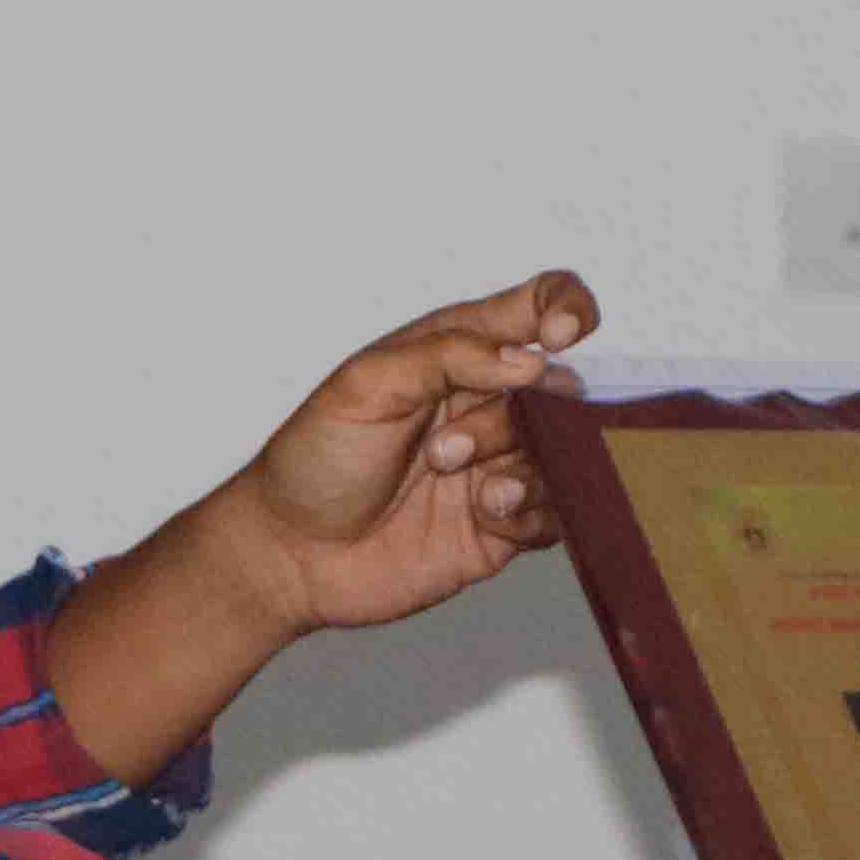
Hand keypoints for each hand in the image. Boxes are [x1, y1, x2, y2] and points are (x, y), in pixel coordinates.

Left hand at [209, 270, 596, 639]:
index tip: (557, 339)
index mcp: (457, 353)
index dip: (567, 309)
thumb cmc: (315, 458)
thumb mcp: (366, 384)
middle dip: (516, 418)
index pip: (539, 305)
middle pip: (558, 390)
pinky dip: (531, 512)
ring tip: (467, 490)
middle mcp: (487, 404)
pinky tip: (485, 516)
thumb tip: (529, 360)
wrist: (291, 554)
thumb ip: (449, 355)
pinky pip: (557, 513)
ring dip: (520, 470)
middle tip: (445, 451)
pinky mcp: (504, 524)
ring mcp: (499, 465)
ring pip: (564, 454)